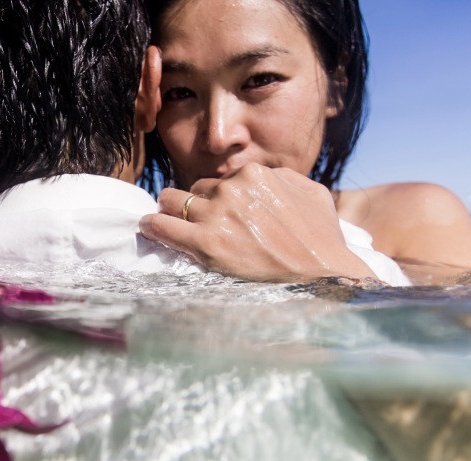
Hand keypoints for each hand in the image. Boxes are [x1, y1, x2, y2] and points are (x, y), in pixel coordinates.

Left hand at [139, 163, 375, 281]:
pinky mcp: (205, 243)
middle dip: (192, 204)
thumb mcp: (311, 193)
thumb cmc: (322, 239)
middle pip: (194, 190)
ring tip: (163, 221)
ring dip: (169, 212)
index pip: (220, 180)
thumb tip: (267, 176)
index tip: (215, 211)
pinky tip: (147, 227)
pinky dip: (152, 226)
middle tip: (191, 220)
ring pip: (173, 202)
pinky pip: (163, 227)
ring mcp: (217, 215)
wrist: (323, 275)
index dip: (215, 197)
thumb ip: (283, 179)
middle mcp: (232, 189)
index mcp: (255, 175)